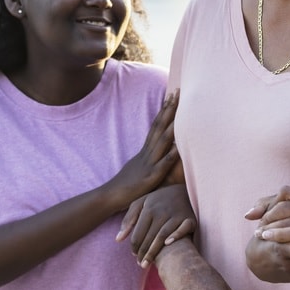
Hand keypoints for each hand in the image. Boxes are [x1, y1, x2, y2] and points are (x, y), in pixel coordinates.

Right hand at [105, 92, 179, 209]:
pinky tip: (179, 148)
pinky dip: (170, 156)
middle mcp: (147, 154)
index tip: (172, 95)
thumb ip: (149, 159)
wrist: (108, 197)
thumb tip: (158, 153)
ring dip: (172, 127)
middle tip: (178, 92)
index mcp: (145, 151)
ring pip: (162, 142)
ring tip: (181, 113)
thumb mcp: (139, 167)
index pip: (156, 126)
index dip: (165, 110)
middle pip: (159, 127)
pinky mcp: (149, 179)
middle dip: (169, 110)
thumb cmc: (126, 186)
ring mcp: (148, 165)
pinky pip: (162, 166)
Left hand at [116, 184, 195, 267]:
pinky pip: (183, 229)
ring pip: (162, 236)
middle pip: (149, 237)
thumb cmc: (158, 200)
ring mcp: (176, 215)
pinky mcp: (190, 218)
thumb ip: (129, 220)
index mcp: (148, 208)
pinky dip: (176, 236)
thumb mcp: (141, 203)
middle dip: (143, 253)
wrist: (184, 190)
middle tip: (141, 264)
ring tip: (148, 264)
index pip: (138, 233)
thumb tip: (118, 240)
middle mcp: (162, 211)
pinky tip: (167, 245)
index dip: (135, 247)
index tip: (135, 255)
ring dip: (154, 252)